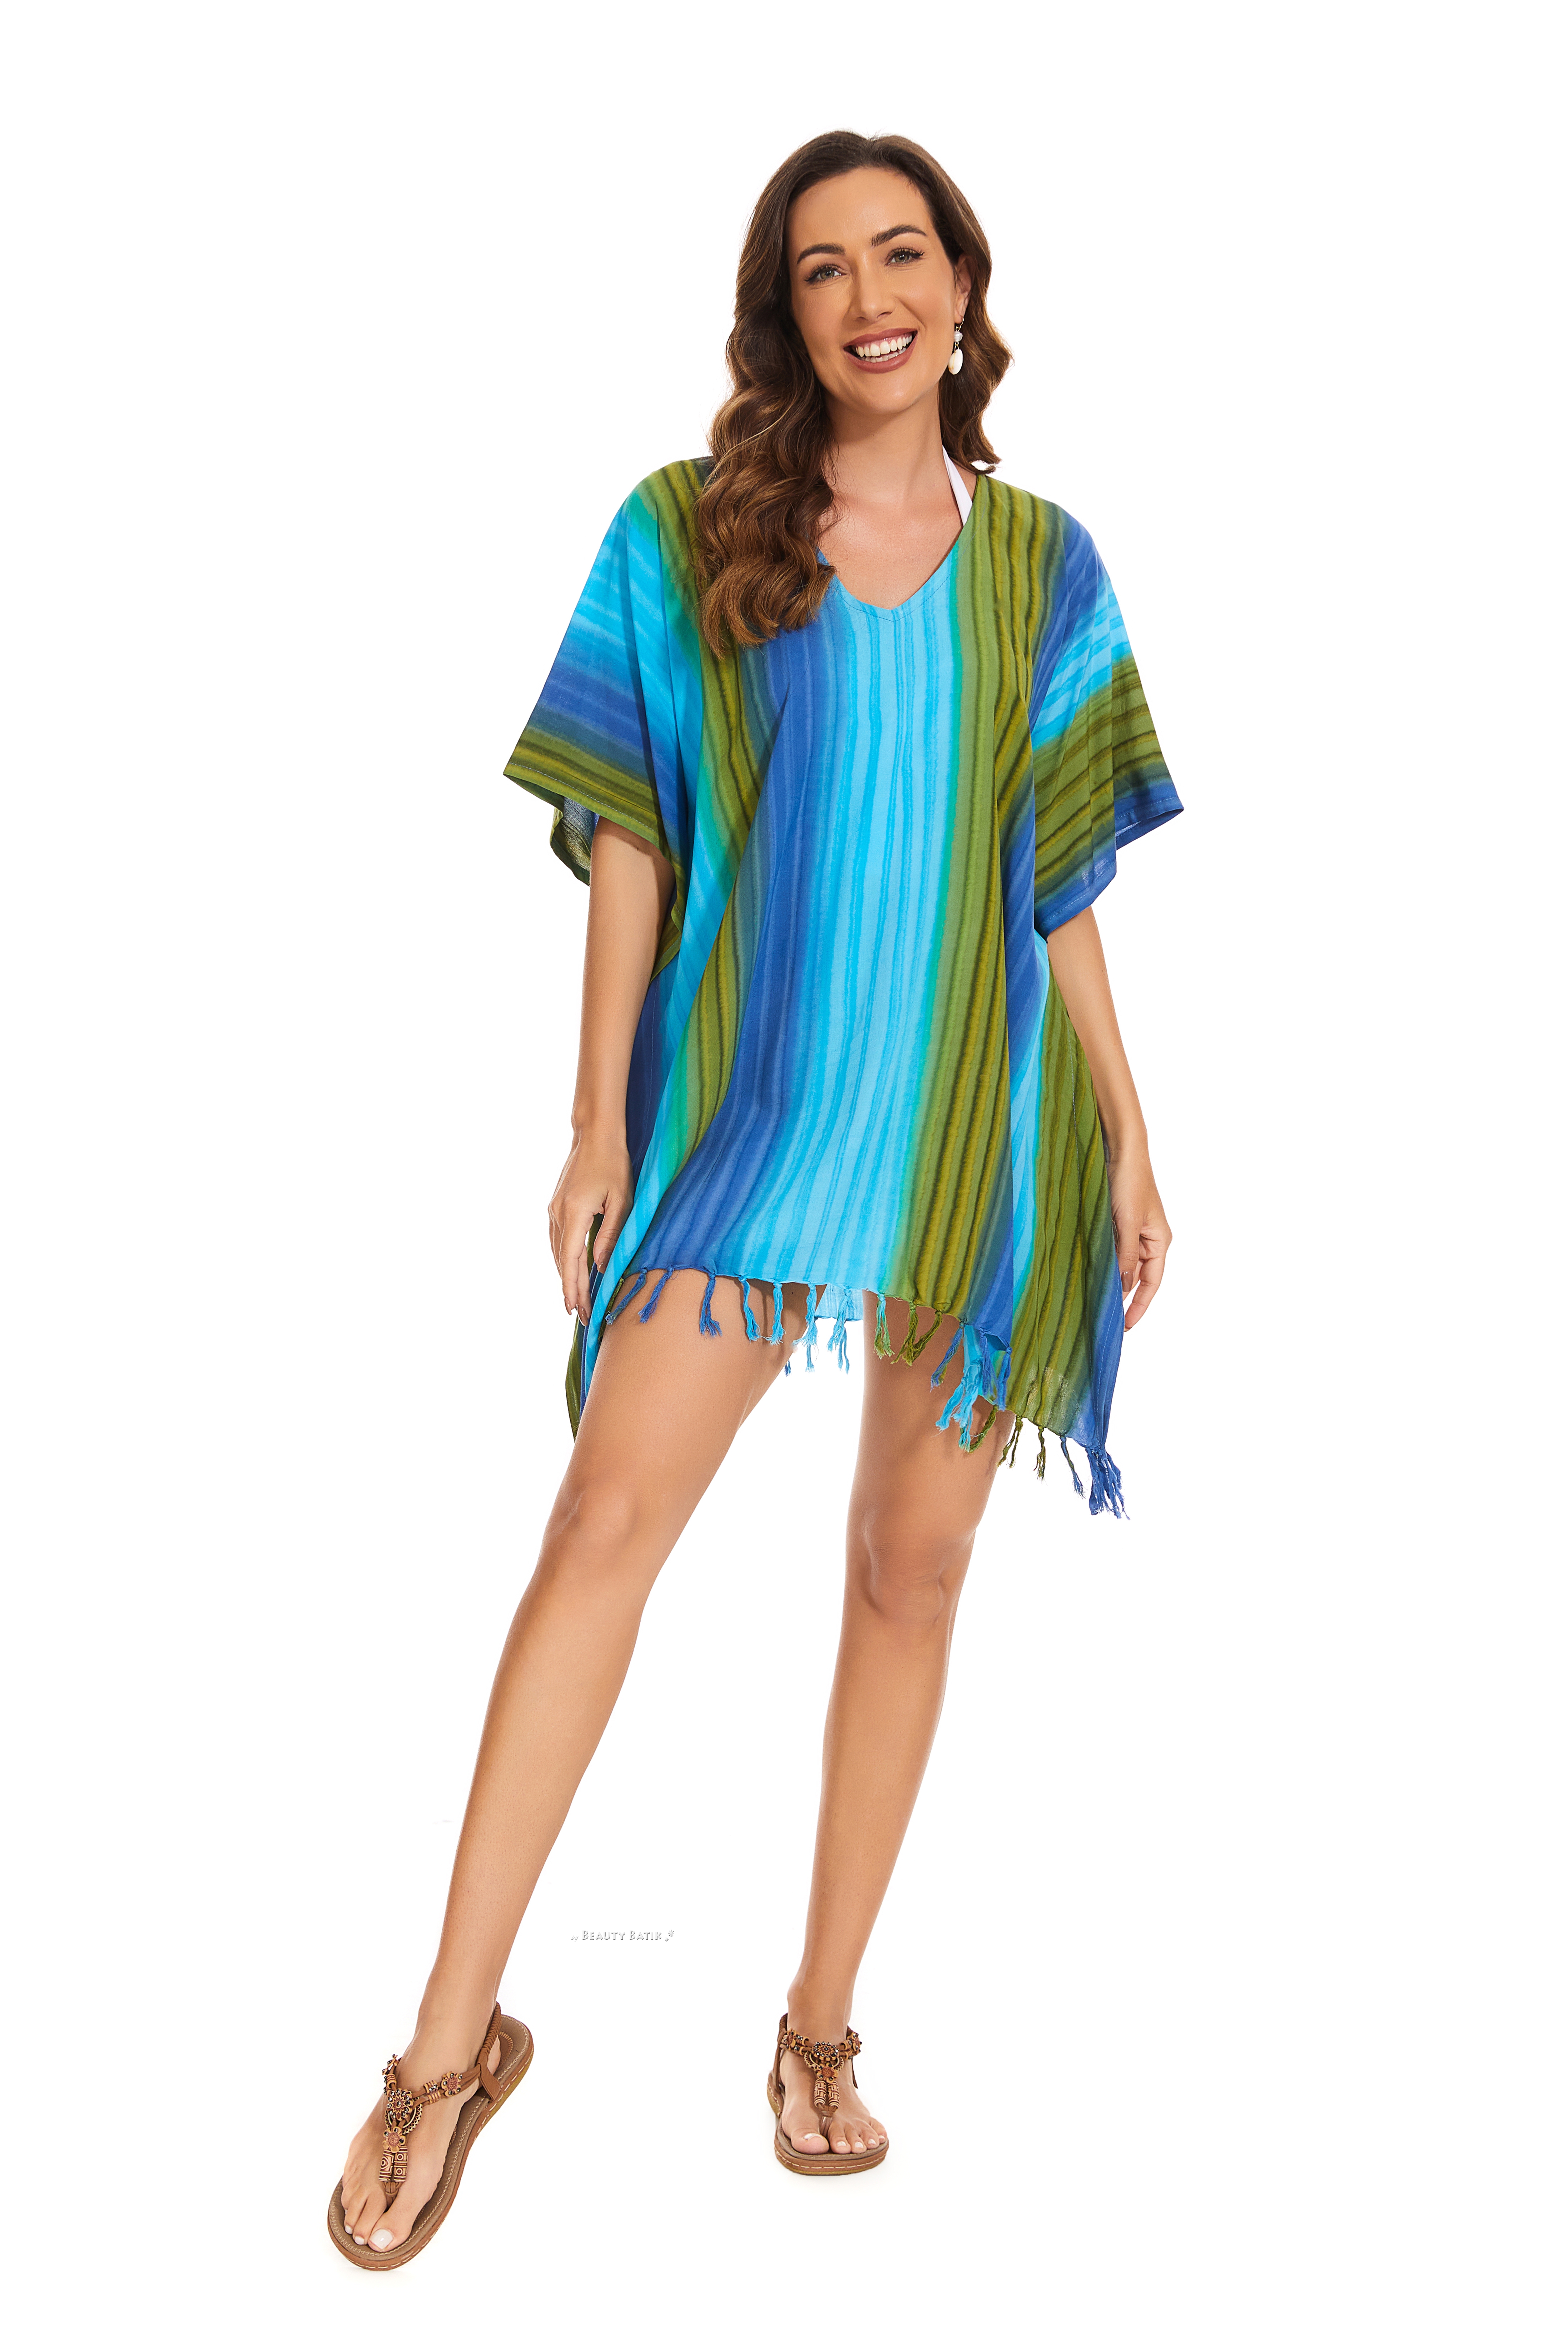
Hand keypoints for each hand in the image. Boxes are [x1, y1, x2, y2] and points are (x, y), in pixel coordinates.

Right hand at [549, 1124, 632, 1326]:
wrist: (594, 1135)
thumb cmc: (614, 1165)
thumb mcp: (621, 1200)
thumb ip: (611, 1234)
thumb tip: (601, 1266)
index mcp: (573, 1213)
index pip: (571, 1261)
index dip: (573, 1288)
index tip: (577, 1310)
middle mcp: (558, 1214)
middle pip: (561, 1261)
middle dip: (570, 1290)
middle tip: (579, 1316)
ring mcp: (554, 1210)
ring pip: (556, 1252)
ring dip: (566, 1277)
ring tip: (575, 1300)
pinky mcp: (556, 1206)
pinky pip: (558, 1240)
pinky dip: (564, 1259)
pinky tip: (571, 1271)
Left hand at [1107, 1143, 1171, 1332]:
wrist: (1120, 1150)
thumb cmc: (1129, 1182)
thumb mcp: (1128, 1222)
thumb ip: (1126, 1255)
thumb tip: (1122, 1287)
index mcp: (1159, 1241)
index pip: (1152, 1283)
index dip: (1139, 1306)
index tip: (1126, 1327)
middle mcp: (1148, 1239)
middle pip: (1136, 1276)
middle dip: (1122, 1297)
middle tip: (1103, 1319)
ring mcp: (1132, 1231)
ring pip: (1121, 1264)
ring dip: (1109, 1280)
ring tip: (1093, 1301)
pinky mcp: (1117, 1223)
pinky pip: (1111, 1250)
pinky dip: (1102, 1262)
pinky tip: (1088, 1274)